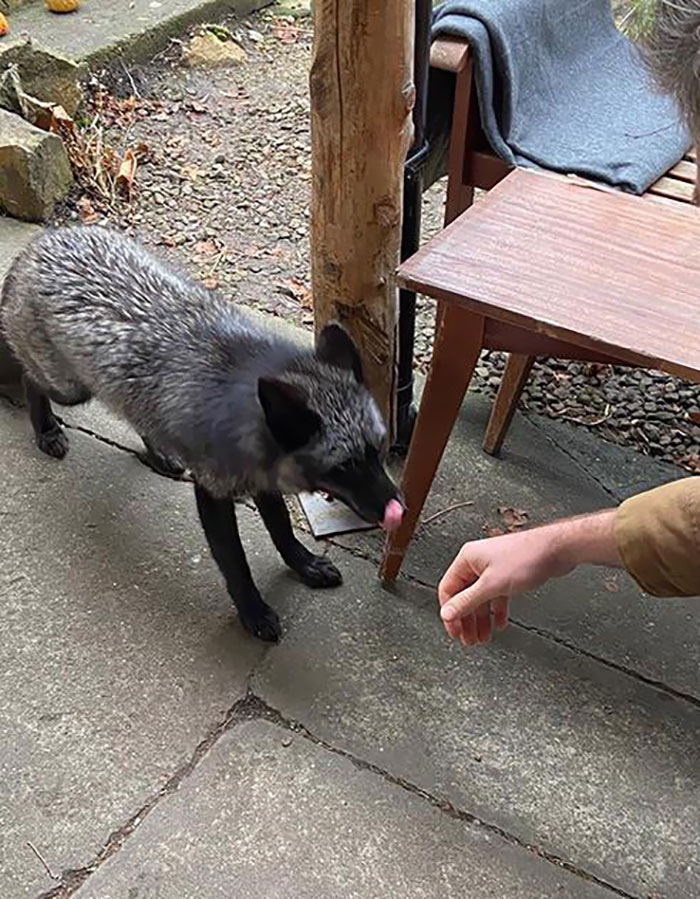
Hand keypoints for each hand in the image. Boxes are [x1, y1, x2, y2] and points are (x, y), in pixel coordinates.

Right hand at [437, 511, 618, 645]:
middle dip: (466, 620)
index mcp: (467, 559)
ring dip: (481, 619)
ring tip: (483, 637)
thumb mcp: (492, 585)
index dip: (450, 613)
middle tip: (469, 639)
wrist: (555, 549)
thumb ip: (467, 601)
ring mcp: (492, 568)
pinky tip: (499, 623)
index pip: (448, 590)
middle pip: (464, 596)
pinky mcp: (507, 574)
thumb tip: (446, 614)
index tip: (455, 632)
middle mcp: (477, 562)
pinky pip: (496, 596)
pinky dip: (496, 611)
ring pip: (481, 598)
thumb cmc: (526, 558)